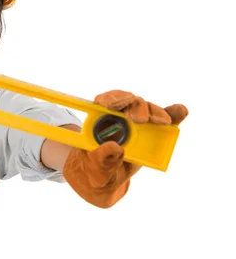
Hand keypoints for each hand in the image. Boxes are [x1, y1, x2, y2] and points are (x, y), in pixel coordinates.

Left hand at [63, 90, 187, 207]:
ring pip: (145, 109)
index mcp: (97, 119)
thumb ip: (103, 159)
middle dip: (135, 107)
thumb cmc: (97, 169)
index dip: (110, 99)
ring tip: (162, 121)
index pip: (103, 101)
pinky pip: (163, 119)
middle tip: (140, 120)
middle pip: (127, 101)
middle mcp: (116, 115)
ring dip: (154, 112)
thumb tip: (116, 148)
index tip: (113, 106)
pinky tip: (180, 111)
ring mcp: (135, 121)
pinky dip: (173, 114)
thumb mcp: (96, 168)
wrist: (109, 178)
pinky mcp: (152, 129)